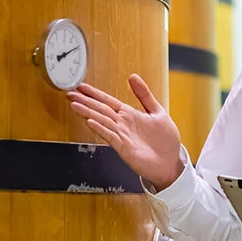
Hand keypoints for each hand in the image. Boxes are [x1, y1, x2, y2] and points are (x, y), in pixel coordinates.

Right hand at [68, 76, 184, 189]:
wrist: (171, 162)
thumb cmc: (165, 141)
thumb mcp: (158, 111)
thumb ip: (144, 95)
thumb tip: (133, 77)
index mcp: (129, 115)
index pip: (107, 101)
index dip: (94, 94)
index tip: (81, 87)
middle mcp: (123, 124)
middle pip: (100, 110)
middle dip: (85, 101)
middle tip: (70, 94)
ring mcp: (122, 136)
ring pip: (102, 121)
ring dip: (88, 112)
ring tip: (75, 105)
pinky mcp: (124, 148)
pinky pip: (110, 136)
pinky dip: (100, 128)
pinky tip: (90, 121)